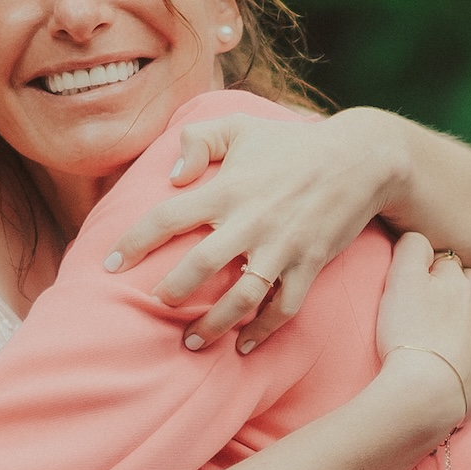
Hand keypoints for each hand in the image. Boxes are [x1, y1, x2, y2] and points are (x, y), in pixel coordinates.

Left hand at [104, 110, 403, 352]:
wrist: (361, 159)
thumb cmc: (292, 143)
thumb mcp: (240, 124)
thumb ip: (198, 140)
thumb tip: (171, 178)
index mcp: (227, 188)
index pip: (167, 218)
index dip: (133, 243)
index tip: (109, 264)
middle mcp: (251, 221)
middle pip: (200, 265)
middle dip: (173, 292)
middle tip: (157, 305)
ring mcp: (282, 247)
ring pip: (242, 297)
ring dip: (214, 324)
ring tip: (192, 341)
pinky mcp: (310, 265)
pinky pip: (284, 308)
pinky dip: (264, 331)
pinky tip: (243, 345)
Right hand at [375, 231, 470, 426]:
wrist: (425, 389)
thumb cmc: (408, 332)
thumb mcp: (401, 279)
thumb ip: (413, 249)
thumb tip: (422, 238)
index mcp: (462, 286)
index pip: (451, 263)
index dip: (434, 268)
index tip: (419, 278)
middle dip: (465, 288)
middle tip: (442, 299)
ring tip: (464, 330)